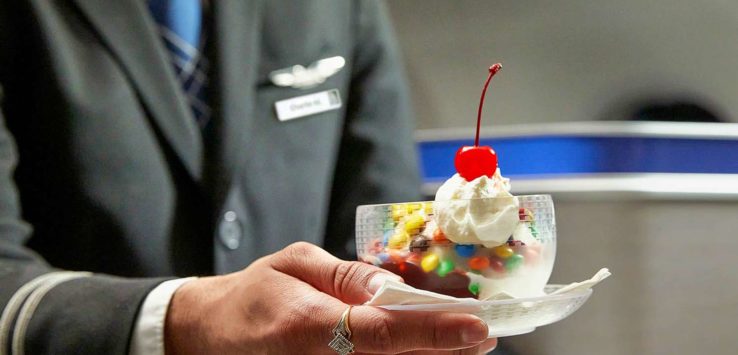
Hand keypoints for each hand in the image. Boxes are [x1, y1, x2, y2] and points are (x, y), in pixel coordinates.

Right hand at [164, 242, 496, 353]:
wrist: (213, 336)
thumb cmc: (253, 295)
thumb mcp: (295, 265)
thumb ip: (347, 277)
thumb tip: (395, 287)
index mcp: (309, 327)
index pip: (381, 333)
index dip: (432, 332)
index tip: (476, 327)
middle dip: (444, 347)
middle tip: (483, 331)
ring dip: (428, 353)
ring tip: (460, 336)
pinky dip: (406, 353)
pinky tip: (421, 342)